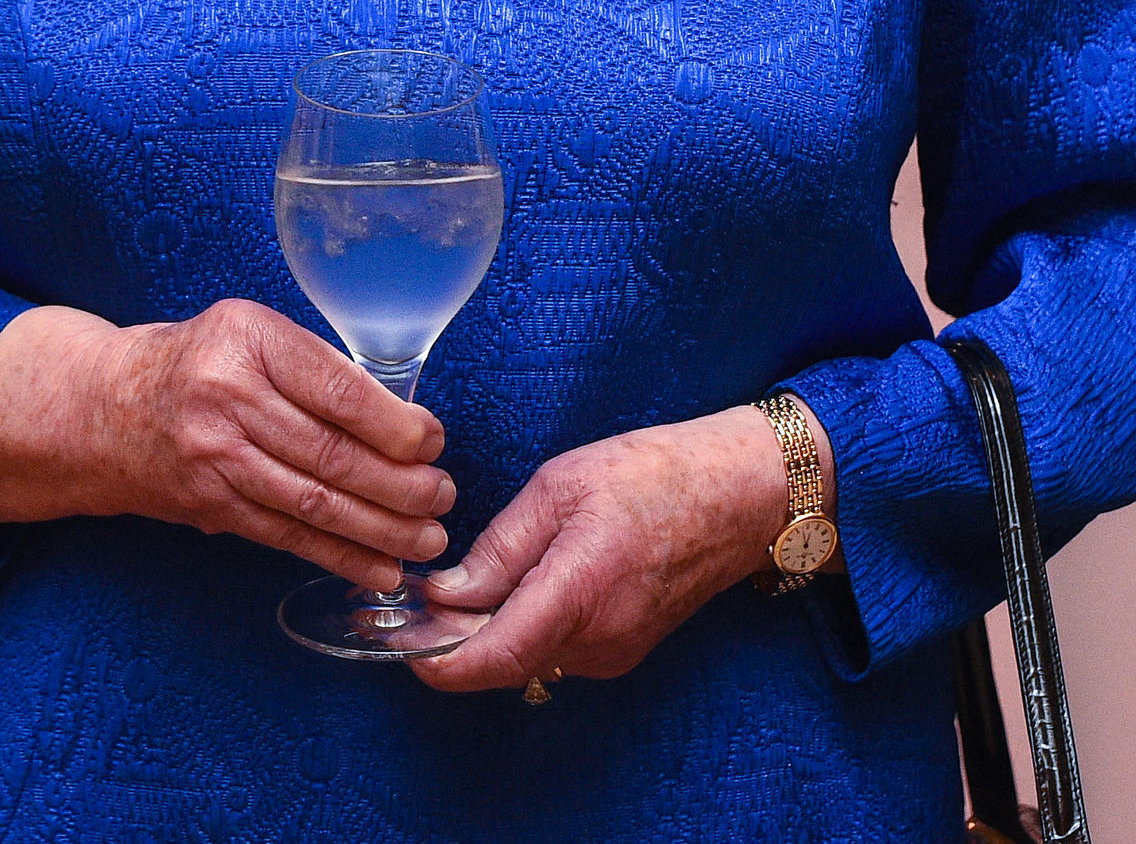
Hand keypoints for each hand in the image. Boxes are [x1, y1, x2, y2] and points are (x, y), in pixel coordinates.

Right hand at [0, 301, 455, 590]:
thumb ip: (315, 365)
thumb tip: (403, 420)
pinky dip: (340, 556)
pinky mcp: (212, 506)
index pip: (335, 389)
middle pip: (329, 453)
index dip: (393, 425)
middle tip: (444, 497)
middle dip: (399, 484)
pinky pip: (287, 536)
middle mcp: (227, 399)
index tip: (433, 443)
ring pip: (313, 503)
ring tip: (428, 538)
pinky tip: (382, 569)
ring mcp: (215, 459)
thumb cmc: (199, 362)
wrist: (104, 409)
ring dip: (381, 529)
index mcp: (247, 341)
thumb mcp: (251, 332)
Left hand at [411, 405, 786, 694]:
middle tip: (407, 605)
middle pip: (502, 661)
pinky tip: (505, 592)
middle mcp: (597, 640)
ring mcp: (614, 652)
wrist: (739, 496)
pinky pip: (556, 649)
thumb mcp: (563, 486)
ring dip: (485, 633)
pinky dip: (522, 629)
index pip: (492, 656)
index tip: (396, 644)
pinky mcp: (623, 649)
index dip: (435, 661)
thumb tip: (446, 593)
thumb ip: (501, 547)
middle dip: (449, 641)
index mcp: (578, 591)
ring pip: (528, 657)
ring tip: (451, 589)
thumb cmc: (657, 474)